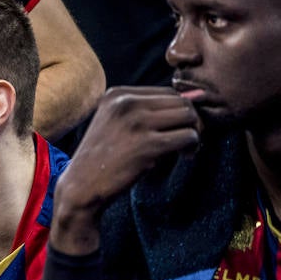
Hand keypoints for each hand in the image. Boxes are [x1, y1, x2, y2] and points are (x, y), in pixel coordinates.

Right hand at [52, 86, 200, 254]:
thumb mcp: (116, 123)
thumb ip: (148, 109)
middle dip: (190, 121)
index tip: (174, 131)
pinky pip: (189, 137)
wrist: (81, 187)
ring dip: (194, 132)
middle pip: (181, 102)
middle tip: (185, 142)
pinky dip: (192, 147)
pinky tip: (183, 156)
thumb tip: (198, 95)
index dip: (178, 112)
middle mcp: (126, 103)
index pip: (168, 92)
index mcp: (117, 94)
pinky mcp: (147, 145)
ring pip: (189, 116)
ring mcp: (136, 123)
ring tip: (184, 149)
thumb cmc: (104, 157)